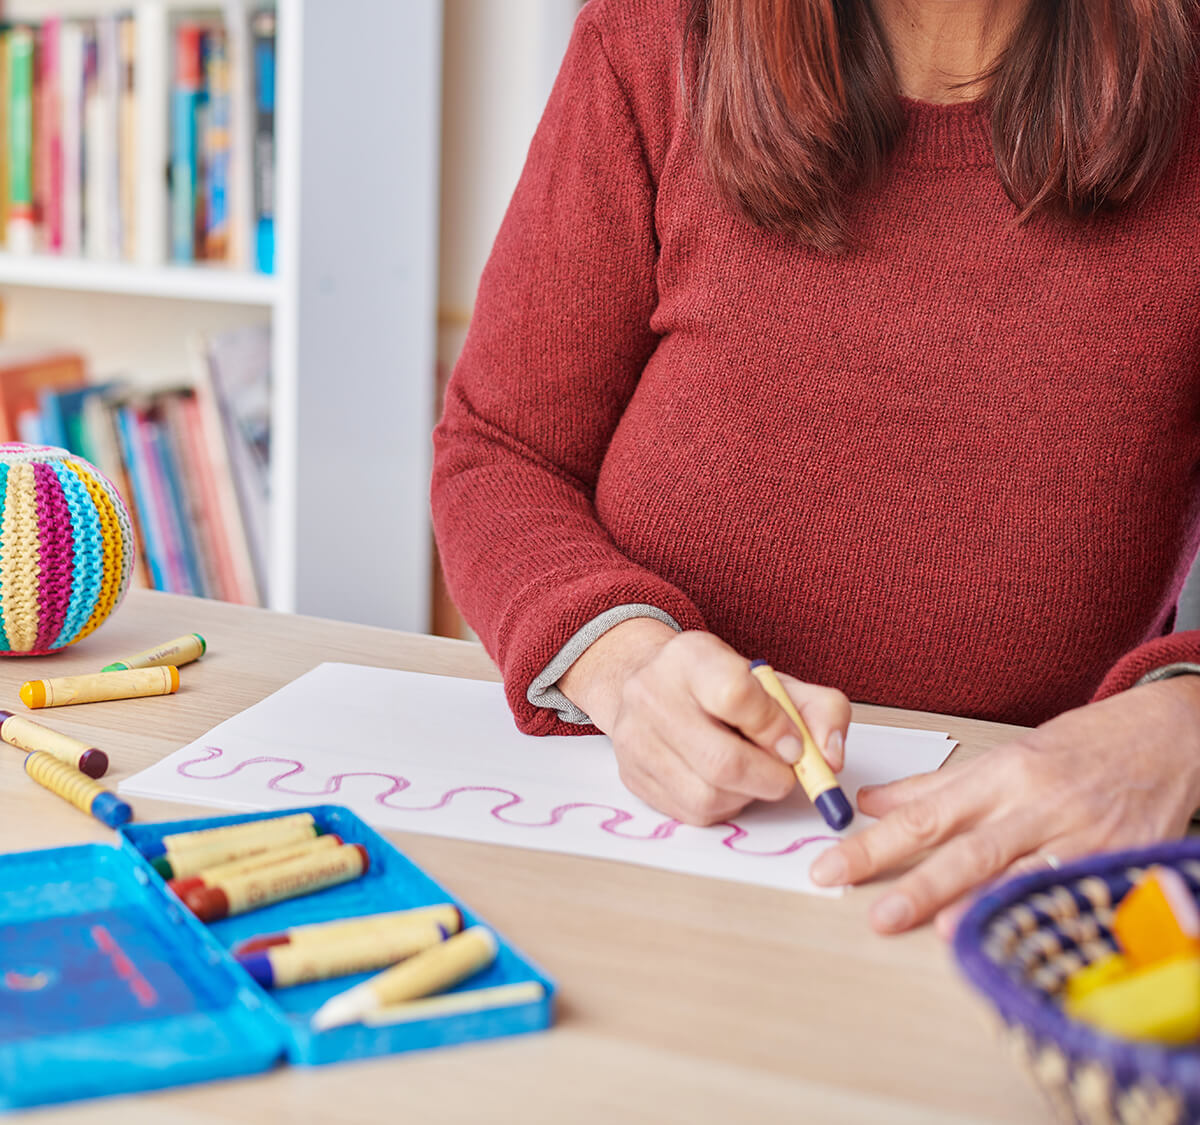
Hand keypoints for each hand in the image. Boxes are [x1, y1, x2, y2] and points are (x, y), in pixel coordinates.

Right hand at [559, 623, 850, 823]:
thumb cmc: (720, 686)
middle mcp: (651, 694)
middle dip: (770, 778)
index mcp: (690, 657)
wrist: (654, 687)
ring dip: (747, 795)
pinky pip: (691, 812)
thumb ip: (819, 710)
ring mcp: (635, 738)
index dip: (774, 728)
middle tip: (785, 773)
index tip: (793, 743)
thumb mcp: (774, 681)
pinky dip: (723, 806)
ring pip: (708, 794)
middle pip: (722, 760)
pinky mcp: (632, 775)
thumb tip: (831, 758)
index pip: (735, 695)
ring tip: (752, 774)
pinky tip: (726, 784)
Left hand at [810, 677, 1199, 936]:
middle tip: (872, 912)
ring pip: (1022, 873)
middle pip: (966, 849)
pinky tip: (1021, 934)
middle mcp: (1036, 805)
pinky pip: (1077, 892)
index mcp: (1000, 776)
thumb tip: (869, 804)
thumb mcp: (1004, 756)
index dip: (874, 844)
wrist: (1165, 737)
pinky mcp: (1120, 861)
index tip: (831, 866)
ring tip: (941, 931)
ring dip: (982, 903)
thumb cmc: (1079, 747)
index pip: (924, 815)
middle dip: (915, 884)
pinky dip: (1046, 913)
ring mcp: (1081, 835)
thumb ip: (935, 787)